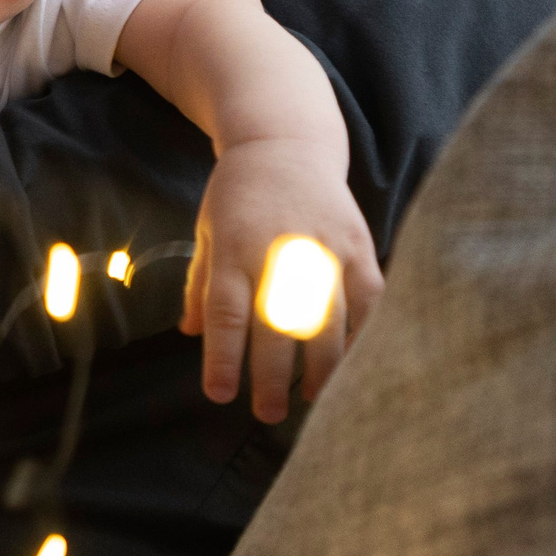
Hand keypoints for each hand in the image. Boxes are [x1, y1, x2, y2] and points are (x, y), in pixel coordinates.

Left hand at [183, 136, 383, 422]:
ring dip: (320, 367)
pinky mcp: (357, 245)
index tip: (221, 394)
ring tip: (310, 398)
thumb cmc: (238, 193)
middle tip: (267, 412)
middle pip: (277, 326)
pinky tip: (349, 361)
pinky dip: (361, 335)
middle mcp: (278, 250)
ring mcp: (323, 248)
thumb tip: (189, 332)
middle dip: (272, 377)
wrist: (286, 143)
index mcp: (233, 249)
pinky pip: (365, 301)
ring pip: (327, 321)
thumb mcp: (206, 230)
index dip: (224, 358)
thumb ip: (199, 283)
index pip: (227, 315)